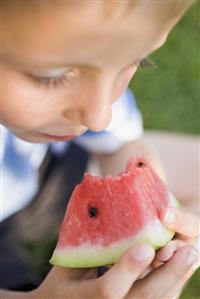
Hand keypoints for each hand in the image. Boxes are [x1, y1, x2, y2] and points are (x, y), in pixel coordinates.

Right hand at [30, 242, 198, 298]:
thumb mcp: (65, 268)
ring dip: (176, 278)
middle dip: (166, 274)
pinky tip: (183, 266)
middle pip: (143, 298)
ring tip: (191, 256)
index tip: (146, 246)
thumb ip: (82, 247)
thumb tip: (98, 210)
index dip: (128, 269)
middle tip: (186, 251)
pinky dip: (173, 284)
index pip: (108, 289)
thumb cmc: (61, 286)